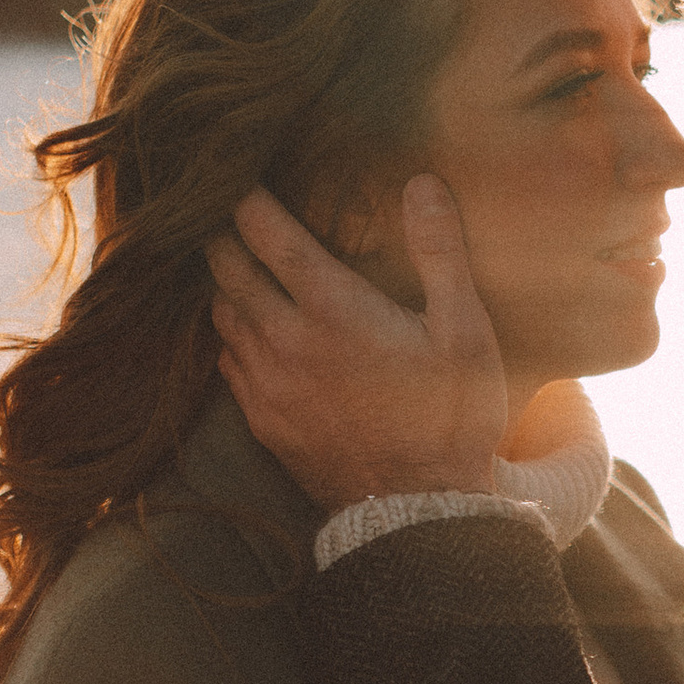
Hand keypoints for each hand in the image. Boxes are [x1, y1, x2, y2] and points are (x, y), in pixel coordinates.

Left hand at [208, 177, 508, 507]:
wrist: (420, 512)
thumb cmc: (451, 419)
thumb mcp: (464, 332)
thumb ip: (441, 253)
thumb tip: (421, 184)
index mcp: (332, 310)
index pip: (268, 235)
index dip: (246, 197)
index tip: (238, 171)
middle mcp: (285, 342)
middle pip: (228, 270)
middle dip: (220, 233)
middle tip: (218, 207)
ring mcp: (267, 386)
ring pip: (221, 317)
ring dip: (223, 284)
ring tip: (230, 261)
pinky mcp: (263, 422)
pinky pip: (229, 364)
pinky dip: (230, 336)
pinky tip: (245, 330)